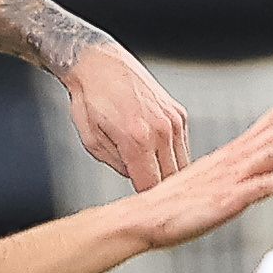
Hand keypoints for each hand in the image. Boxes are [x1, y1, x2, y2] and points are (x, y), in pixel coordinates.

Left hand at [61, 41, 192, 193]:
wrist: (99, 62)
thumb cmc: (89, 99)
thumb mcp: (92, 142)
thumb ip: (118, 166)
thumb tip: (136, 180)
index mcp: (136, 139)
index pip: (151, 187)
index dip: (146, 202)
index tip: (143, 209)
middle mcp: (160, 129)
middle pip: (172, 179)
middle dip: (162, 191)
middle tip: (152, 200)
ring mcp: (173, 120)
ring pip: (183, 164)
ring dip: (170, 174)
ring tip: (157, 180)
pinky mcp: (179, 113)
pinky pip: (183, 146)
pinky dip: (173, 156)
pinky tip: (159, 159)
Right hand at [129, 90, 272, 251]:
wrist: (144, 217)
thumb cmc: (173, 205)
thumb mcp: (208, 182)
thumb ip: (231, 175)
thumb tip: (249, 176)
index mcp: (230, 155)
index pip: (267, 123)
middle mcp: (233, 161)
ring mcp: (232, 179)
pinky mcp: (230, 200)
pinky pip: (265, 186)